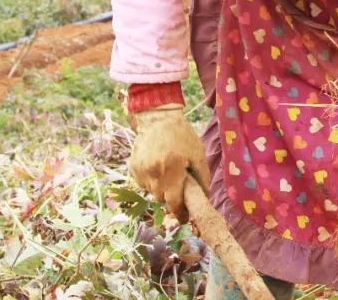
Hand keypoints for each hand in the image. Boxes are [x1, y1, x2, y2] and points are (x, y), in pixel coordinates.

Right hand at [126, 103, 211, 222]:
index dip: (180, 213)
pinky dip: (151, 180)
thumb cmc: (182, 136)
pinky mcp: (132, 168)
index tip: (185, 218)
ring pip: (152, 191)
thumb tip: (205, 198)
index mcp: (172, 170)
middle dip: (171, 196)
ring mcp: (141, 171)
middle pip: (162, 198)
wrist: (157, 118)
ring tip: (167, 170)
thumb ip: (202, 178)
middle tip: (178, 185)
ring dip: (160, 187)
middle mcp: (154, 173)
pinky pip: (143, 183)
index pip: (174, 202)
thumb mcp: (198, 155)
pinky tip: (157, 165)